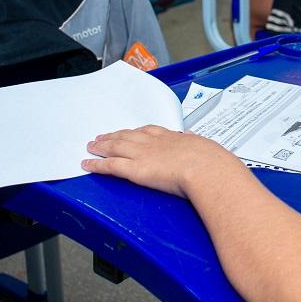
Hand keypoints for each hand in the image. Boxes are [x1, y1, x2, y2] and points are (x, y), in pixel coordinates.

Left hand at [83, 125, 241, 197]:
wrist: (208, 169)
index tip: (129, 132)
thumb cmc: (213, 162)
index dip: (135, 132)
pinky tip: (87, 164)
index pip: (149, 132)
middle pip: (128, 136)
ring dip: (101, 146)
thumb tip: (197, 142)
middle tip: (102, 136)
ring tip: (91, 146)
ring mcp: (143, 154)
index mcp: (173, 137)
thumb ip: (198, 145)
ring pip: (115, 147)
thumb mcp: (208, 147)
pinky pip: (110, 166)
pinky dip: (96, 164)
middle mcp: (154, 143)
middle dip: (113, 136)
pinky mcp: (135, 169)